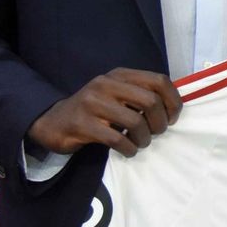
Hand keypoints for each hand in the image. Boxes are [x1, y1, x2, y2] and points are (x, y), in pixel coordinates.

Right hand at [27, 68, 181, 158]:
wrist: (54, 121)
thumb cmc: (94, 110)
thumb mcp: (117, 94)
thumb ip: (140, 95)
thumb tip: (173, 108)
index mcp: (119, 75)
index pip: (159, 80)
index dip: (173, 101)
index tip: (172, 118)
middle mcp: (106, 84)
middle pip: (150, 101)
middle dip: (160, 122)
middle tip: (156, 133)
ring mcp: (92, 103)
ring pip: (135, 121)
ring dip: (144, 138)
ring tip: (141, 143)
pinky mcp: (81, 124)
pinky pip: (116, 138)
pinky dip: (128, 148)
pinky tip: (128, 150)